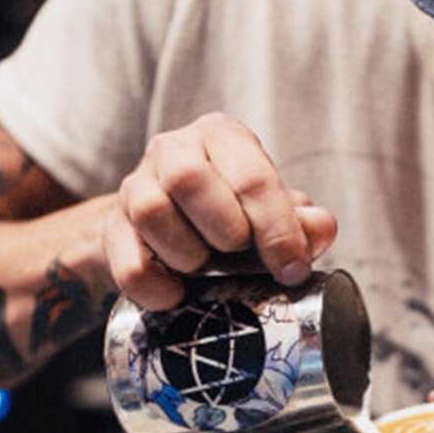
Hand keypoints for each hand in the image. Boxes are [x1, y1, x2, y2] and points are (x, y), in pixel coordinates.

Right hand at [102, 112, 336, 310]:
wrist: (163, 225)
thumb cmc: (228, 212)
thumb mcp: (270, 209)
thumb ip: (300, 220)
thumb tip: (321, 229)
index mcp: (222, 137)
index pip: (251, 176)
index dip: (277, 230)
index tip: (292, 269)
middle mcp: (173, 150)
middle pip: (189, 178)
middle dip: (225, 230)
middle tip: (238, 255)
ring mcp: (136, 186)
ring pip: (152, 212)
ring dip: (188, 255)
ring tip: (204, 269)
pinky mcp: (112, 227)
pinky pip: (127, 262)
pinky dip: (155, 287)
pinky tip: (176, 295)